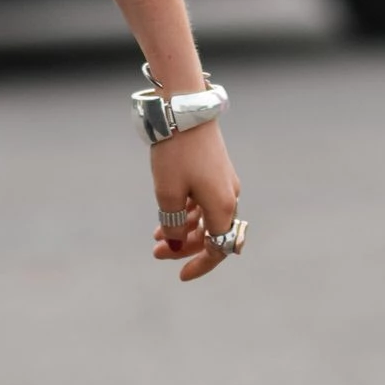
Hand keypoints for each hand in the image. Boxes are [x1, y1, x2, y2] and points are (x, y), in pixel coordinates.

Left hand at [149, 124, 242, 282]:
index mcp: (223, 206)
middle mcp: (229, 196)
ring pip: (207, 217)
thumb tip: (175, 244)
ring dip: (183, 229)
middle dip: (184, 247)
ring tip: (155, 235)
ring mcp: (224, 182)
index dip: (201, 265)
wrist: (184, 109)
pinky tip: (166, 213)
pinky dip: (187, 211)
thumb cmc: (176, 152)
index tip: (180, 275)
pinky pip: (205, 200)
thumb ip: (172, 225)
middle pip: (212, 234)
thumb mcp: (167, 194)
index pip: (218, 248)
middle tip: (156, 252)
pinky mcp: (216, 169)